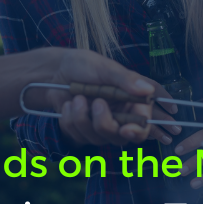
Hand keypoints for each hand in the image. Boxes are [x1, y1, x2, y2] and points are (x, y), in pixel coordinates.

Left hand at [27, 49, 163, 144]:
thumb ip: (126, 80)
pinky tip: (68, 105)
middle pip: (120, 137)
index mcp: (130, 100)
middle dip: (104, 124)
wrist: (55, 71)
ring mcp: (100, 126)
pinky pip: (78, 136)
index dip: (137, 131)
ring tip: (77, 98)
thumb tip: (148, 90)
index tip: (125, 129)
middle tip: (97, 103)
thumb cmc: (83, 65)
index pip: (142, 123)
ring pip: (98, 138)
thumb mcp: (105, 68)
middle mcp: (118, 116)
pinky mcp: (82, 131)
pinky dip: (70, 120)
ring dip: (83, 118)